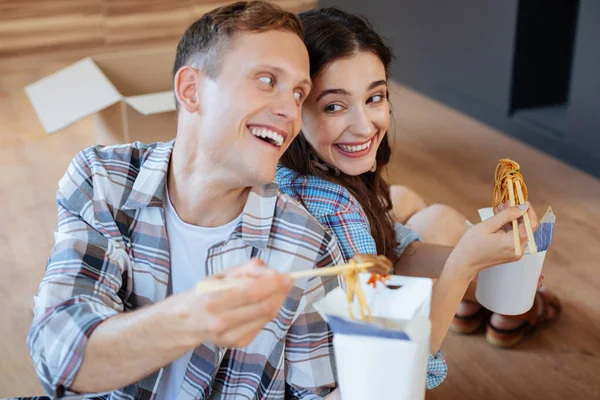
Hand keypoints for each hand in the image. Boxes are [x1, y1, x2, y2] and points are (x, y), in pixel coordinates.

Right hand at [178, 258, 293, 347]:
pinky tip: (267, 304)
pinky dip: (268, 313)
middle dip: (280, 292)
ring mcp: (229, 336)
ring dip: (278, 301)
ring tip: (280, 290)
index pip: (251, 292)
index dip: (272, 284)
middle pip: (262, 306)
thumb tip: (269, 270)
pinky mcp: (236, 343)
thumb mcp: (218, 276)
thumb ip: (243, 270)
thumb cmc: (204, 294)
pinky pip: (261, 325)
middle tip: (289, 281)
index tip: (285, 275)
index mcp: (213, 300)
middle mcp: (221, 321)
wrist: (186, 322)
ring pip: (265, 317)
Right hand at [446, 204, 534, 279]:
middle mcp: (518, 249)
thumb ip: (508, 215)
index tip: (521, 200)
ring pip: (520, 231)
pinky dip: (509, 227)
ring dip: (512, 219)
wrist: (465, 261)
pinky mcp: (512, 253)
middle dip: (518, 213)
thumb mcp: (488, 225)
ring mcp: (516, 252)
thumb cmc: (472, 244)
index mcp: (514, 243)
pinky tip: (499, 220)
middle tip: (506, 203)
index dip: (528, 211)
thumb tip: (524, 206)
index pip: (531, 224)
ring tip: (500, 210)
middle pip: (526, 227)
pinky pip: (515, 237)